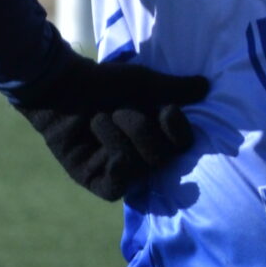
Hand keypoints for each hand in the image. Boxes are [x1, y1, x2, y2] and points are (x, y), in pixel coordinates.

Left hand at [22, 53, 209, 201]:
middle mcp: (141, 158)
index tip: (168, 110)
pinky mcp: (95, 182)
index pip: (182, 146)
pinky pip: (117, 184)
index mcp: (156, 135)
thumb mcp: (144, 84)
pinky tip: (97, 132)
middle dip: (140, 127)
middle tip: (119, 108)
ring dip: (119, 131)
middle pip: (163, 158)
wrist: (60, 83)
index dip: (178, 131)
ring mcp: (118, 174)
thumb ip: (175, 90)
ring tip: (99, 117)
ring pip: (140, 166)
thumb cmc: (102, 82)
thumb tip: (206, 86)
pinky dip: (111, 153)